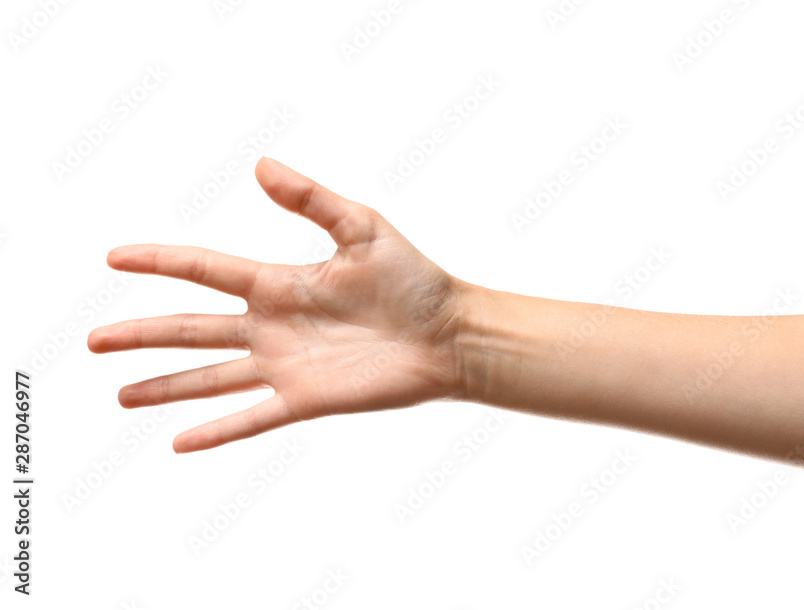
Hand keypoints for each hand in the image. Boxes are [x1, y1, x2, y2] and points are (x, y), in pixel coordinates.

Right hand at [89, 158, 467, 452]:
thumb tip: (260, 163)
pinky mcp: (307, 400)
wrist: (450, 334)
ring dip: (166, 386)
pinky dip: (217, 430)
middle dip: (143, 334)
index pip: (206, 269)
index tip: (114, 256)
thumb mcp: (362, 228)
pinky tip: (179, 441)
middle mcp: (274, 326)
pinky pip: (252, 417)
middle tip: (93, 341)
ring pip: (211, 378)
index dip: (160, 262)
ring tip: (121, 393)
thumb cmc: (414, 278)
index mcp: (281, 282)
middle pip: (194, 330)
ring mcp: (287, 365)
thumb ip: (311, 200)